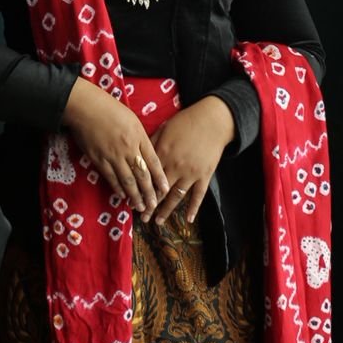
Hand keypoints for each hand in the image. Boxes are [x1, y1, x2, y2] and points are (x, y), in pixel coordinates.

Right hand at [62, 78, 169, 214]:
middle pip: (142, 175)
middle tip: (154, 206)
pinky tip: (122, 196)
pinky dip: (118, 188)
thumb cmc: (110, 108)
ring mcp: (113, 155)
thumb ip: (140, 138)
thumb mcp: (132, 119)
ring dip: (135, 196)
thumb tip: (146, 154)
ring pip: (127, 180)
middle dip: (149, 193)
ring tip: (140, 207)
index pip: (153, 161)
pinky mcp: (99, 159)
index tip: (165, 189)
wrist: (86, 106)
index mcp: (139, 136)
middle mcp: (128, 148)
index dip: (160, 178)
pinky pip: (111, 178)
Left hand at [151, 96, 235, 225]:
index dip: (139, 190)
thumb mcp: (165, 128)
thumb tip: (138, 155)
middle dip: (150, 205)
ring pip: (176, 196)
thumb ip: (152, 143)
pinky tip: (187, 219)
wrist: (212, 121)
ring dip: (166, 210)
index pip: (148, 177)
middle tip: (142, 217)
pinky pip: (198, 195)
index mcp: (163, 153)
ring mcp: (191, 173)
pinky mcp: (204, 175)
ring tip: (158, 222)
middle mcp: (175, 166)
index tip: (131, 200)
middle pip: (160, 190)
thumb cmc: (186, 121)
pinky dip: (193, 208)